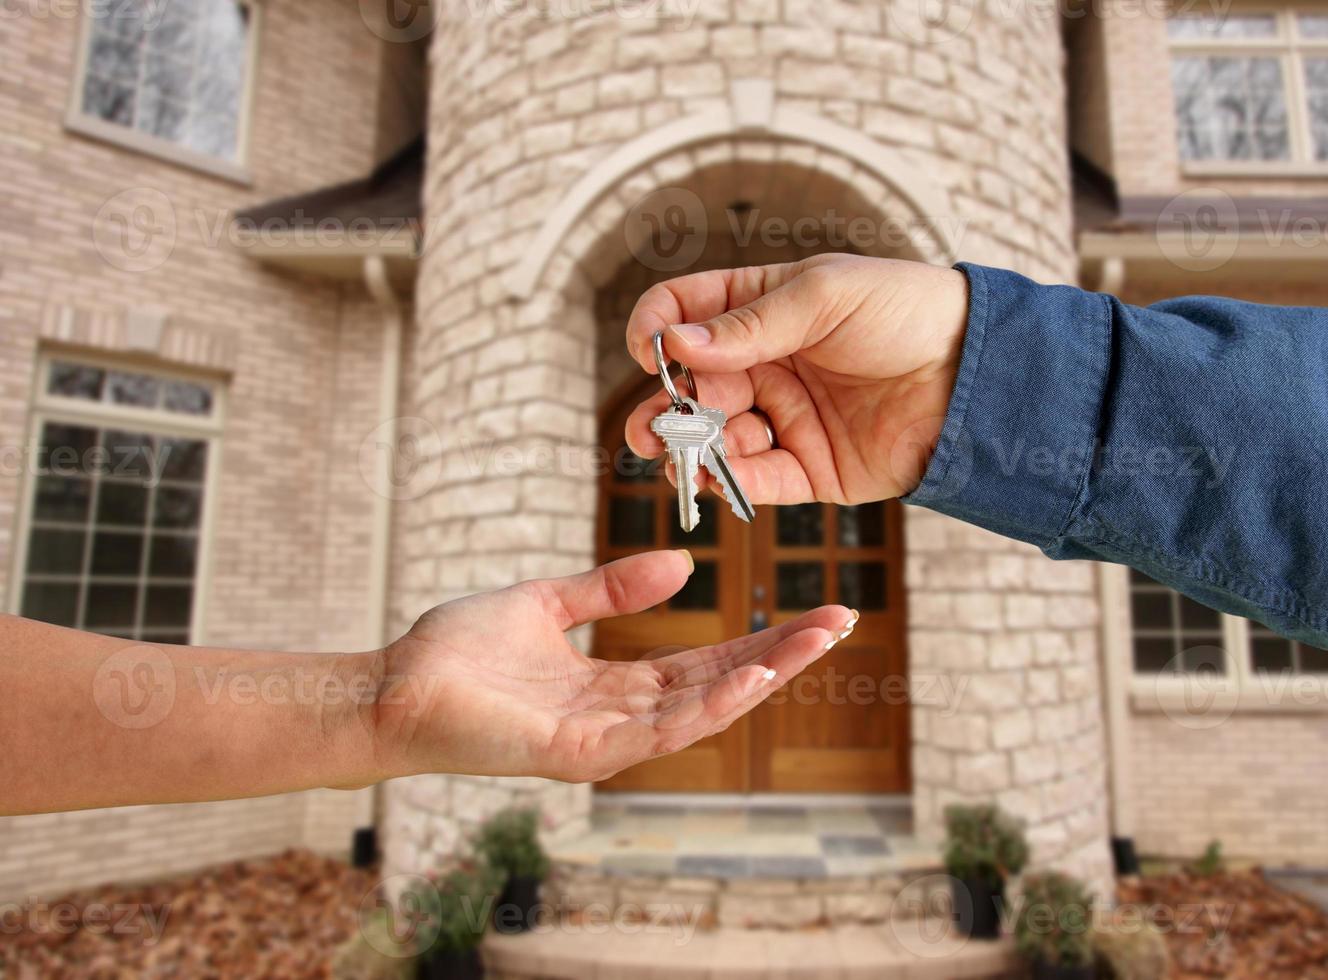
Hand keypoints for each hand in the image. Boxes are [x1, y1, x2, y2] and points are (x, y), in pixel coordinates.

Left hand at [371, 551, 851, 782]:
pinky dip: (708, 706)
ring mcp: (602, 741)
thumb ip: (612, 588)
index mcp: (614, 685)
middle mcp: (619, 717)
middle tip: (842, 621)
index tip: (814, 613)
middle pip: (717, 684)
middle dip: (782, 655)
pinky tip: (749, 676)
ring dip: (762, 676)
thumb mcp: (547, 604)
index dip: (761, 638)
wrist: (391, 684)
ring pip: (700, 710)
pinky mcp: (577, 754)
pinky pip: (655, 731)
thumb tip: (682, 565)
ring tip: (814, 642)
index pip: (705, 661)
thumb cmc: (457, 652)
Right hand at [624, 254, 967, 504]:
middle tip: (651, 428)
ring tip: (678, 456)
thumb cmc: (908, 312)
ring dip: (691, 449)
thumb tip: (677, 344)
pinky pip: (759, 479)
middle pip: (693, 386)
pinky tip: (717, 478)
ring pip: (717, 438)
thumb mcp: (827, 296)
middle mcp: (766, 363)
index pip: (687, 312)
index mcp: (764, 307)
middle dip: (664, 407)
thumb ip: (751, 324)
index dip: (659, 329)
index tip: (649, 351)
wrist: (977, 372)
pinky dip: (732, 482)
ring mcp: (786, 417)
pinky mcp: (811, 468)